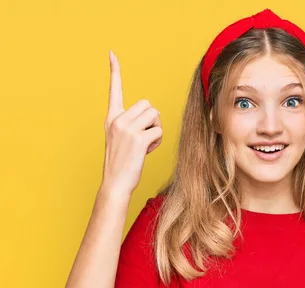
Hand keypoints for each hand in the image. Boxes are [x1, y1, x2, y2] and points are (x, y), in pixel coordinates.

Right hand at [100, 50, 162, 195]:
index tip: (112, 53)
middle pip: (147, 104)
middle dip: (152, 119)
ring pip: (155, 116)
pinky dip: (157, 141)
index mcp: (112, 118)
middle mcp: (117, 120)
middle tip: (145, 136)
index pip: (114, 90)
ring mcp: (127, 129)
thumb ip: (131, 124)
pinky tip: (147, 151)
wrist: (115, 183)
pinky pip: (158, 130)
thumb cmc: (123, 163)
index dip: (115, 71)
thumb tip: (151, 116)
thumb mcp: (121, 139)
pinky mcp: (138, 139)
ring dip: (156, 129)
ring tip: (145, 144)